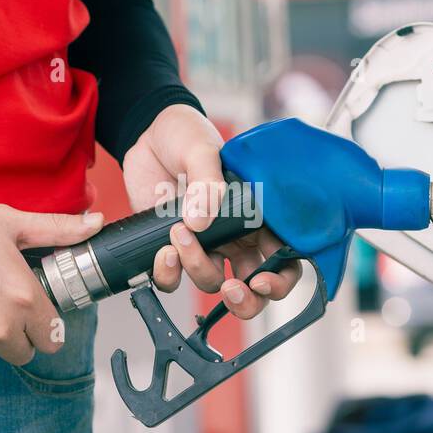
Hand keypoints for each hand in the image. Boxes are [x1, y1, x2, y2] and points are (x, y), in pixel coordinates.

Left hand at [122, 104, 298, 319]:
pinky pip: (173, 278)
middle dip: (245, 300)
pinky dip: (167, 274)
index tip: (261, 280)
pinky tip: (163, 252)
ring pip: (212, 283)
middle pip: (253, 288)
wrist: (148, 132)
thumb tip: (199, 222)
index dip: (280, 280)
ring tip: (178, 235)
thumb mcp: (203, 148)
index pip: (284, 259)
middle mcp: (236, 238)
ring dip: (198, 269)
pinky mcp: (172, 248)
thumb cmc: (188, 135)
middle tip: (230, 290)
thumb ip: (207, 181)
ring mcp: (205, 246)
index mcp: (259, 216)